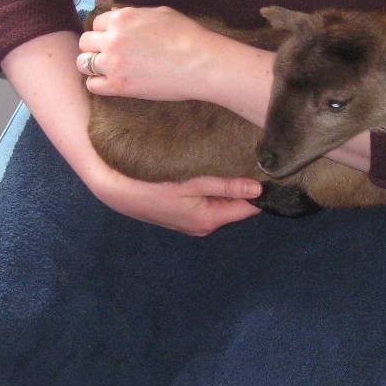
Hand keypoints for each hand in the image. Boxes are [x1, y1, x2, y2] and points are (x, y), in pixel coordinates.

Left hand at [78, 6, 228, 101]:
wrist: (200, 63)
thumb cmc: (186, 35)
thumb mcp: (159, 13)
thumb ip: (133, 14)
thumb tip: (116, 14)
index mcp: (122, 18)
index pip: (96, 22)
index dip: (104, 31)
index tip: (113, 38)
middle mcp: (112, 39)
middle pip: (85, 42)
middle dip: (94, 47)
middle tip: (108, 54)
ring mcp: (113, 63)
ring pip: (83, 63)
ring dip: (92, 65)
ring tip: (106, 69)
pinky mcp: (119, 86)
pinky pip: (92, 85)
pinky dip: (98, 83)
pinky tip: (109, 82)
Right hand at [85, 163, 261, 235]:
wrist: (116, 189)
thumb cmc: (152, 185)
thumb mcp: (191, 183)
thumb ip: (225, 185)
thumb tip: (258, 190)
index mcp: (209, 219)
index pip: (247, 209)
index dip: (260, 192)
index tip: (270, 172)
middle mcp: (203, 225)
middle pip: (235, 205)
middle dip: (244, 186)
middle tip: (254, 161)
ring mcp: (192, 221)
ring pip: (221, 202)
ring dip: (227, 187)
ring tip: (235, 162)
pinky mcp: (182, 213)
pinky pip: (207, 201)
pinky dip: (212, 189)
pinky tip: (211, 171)